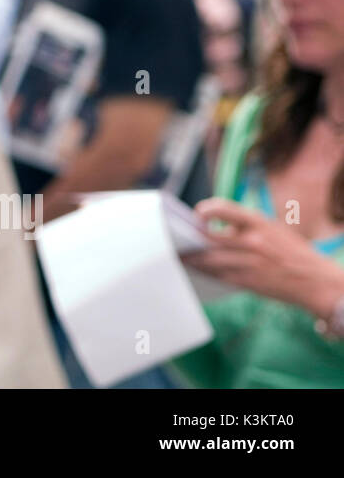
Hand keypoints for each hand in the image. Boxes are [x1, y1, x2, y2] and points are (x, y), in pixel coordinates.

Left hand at [182, 198, 343, 316]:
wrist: (315, 280)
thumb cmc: (289, 251)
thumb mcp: (270, 228)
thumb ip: (242, 225)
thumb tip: (207, 226)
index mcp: (258, 222)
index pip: (223, 208)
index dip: (205, 209)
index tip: (196, 215)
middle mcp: (252, 241)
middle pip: (208, 238)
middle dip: (189, 239)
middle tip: (174, 238)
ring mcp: (249, 262)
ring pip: (209, 259)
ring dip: (191, 257)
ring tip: (180, 255)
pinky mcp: (248, 281)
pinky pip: (218, 275)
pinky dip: (204, 271)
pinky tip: (195, 269)